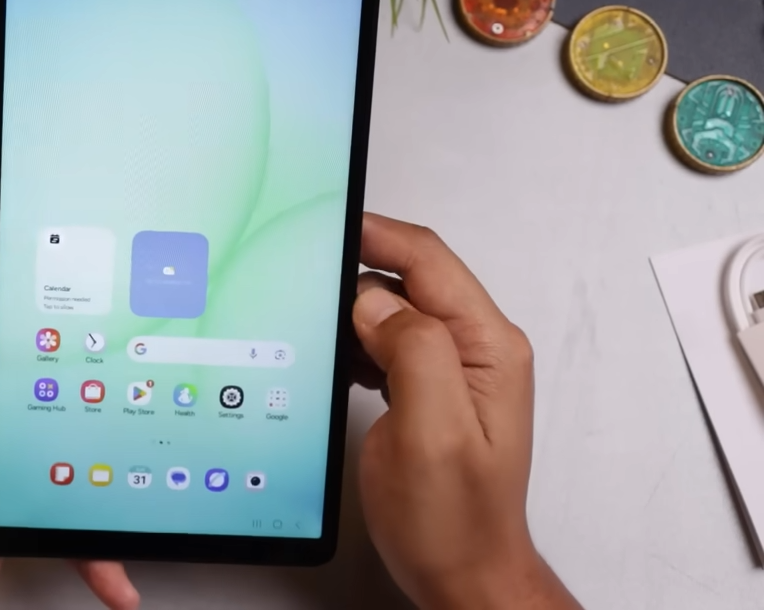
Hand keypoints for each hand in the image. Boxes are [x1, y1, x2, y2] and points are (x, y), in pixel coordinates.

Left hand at [0, 214, 138, 609]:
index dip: (0, 234)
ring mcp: (4, 442)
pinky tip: (118, 549)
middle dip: (83, 305)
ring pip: (72, 400)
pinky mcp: (25, 487)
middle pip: (39, 331)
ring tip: (152, 400)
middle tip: (131, 278)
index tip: (37, 195)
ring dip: (111, 408)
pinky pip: (78, 490)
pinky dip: (101, 520)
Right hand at [353, 214, 579, 609]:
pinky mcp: (427, 388)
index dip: (377, 235)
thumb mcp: (431, 434)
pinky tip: (337, 358)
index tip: (331, 222)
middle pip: (411, 277)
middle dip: (357, 272)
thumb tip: (376, 300)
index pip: (429, 261)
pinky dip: (356, 342)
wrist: (462, 572)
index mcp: (486, 348)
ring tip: (318, 322)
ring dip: (354, 310)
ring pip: (394, 308)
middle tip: (308, 278)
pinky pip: (387, 342)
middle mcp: (474, 350)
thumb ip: (411, 353)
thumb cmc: (454, 521)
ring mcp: (453, 369)